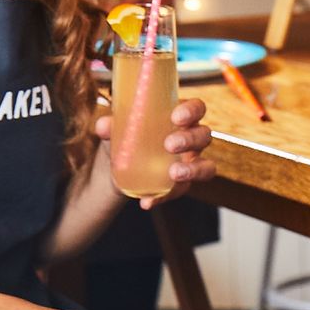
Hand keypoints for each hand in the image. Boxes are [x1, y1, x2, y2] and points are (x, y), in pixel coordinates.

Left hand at [95, 97, 214, 208]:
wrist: (115, 168)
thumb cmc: (125, 137)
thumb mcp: (115, 130)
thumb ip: (110, 125)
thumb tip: (103, 125)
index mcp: (179, 117)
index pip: (197, 108)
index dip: (192, 111)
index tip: (177, 117)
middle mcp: (190, 139)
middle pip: (204, 136)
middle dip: (190, 139)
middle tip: (170, 144)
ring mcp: (189, 164)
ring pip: (206, 167)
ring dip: (192, 170)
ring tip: (173, 173)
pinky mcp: (180, 186)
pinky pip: (180, 192)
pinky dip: (164, 197)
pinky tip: (147, 201)